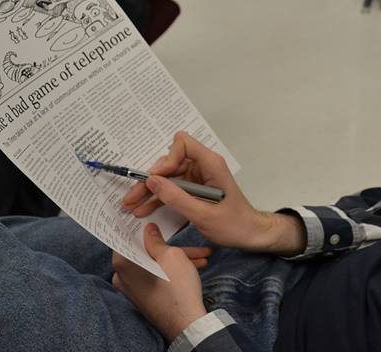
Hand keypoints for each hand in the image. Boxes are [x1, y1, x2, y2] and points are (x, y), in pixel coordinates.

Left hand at [112, 224, 206, 341]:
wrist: (187, 323)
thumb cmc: (177, 287)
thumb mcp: (171, 255)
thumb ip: (156, 239)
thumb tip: (148, 229)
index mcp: (123, 263)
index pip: (124, 237)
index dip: (138, 226)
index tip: (146, 216)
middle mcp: (123, 277)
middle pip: (144, 251)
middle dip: (169, 244)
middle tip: (182, 234)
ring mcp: (133, 289)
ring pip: (155, 264)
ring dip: (177, 257)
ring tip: (203, 253)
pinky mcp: (145, 297)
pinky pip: (157, 276)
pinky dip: (173, 270)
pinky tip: (197, 264)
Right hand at [123, 132, 305, 255]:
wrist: (249, 235)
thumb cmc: (234, 224)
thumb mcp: (203, 214)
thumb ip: (177, 198)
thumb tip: (152, 180)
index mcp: (211, 164)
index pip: (183, 144)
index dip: (167, 159)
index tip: (157, 179)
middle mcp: (203, 166)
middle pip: (169, 162)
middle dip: (150, 180)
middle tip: (131, 198)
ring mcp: (197, 178)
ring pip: (167, 177)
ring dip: (149, 191)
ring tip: (131, 206)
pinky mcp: (194, 190)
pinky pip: (172, 189)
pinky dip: (158, 199)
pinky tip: (144, 210)